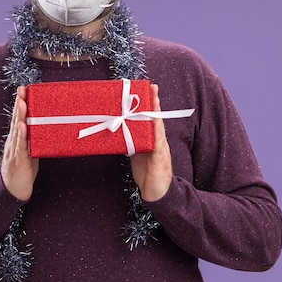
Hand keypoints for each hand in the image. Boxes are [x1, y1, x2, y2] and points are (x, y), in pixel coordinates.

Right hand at [1, 86, 38, 200]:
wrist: (13, 191)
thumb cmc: (22, 171)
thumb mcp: (30, 152)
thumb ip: (34, 140)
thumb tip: (45, 128)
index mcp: (17, 139)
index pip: (18, 118)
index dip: (20, 104)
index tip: (24, 90)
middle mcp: (13, 142)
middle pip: (16, 119)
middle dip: (19, 104)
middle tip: (21, 89)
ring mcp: (14, 150)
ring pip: (17, 130)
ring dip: (20, 115)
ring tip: (22, 102)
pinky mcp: (18, 160)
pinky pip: (20, 146)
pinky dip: (21, 135)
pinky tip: (22, 126)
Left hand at [130, 84, 172, 201]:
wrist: (156, 193)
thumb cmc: (147, 173)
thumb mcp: (136, 154)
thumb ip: (131, 142)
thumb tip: (120, 131)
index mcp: (152, 139)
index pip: (151, 119)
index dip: (150, 104)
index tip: (148, 89)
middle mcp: (158, 141)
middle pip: (156, 118)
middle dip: (154, 103)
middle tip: (152, 87)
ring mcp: (161, 149)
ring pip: (159, 127)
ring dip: (156, 113)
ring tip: (155, 99)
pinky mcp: (160, 158)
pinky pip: (158, 143)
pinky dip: (157, 132)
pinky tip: (155, 123)